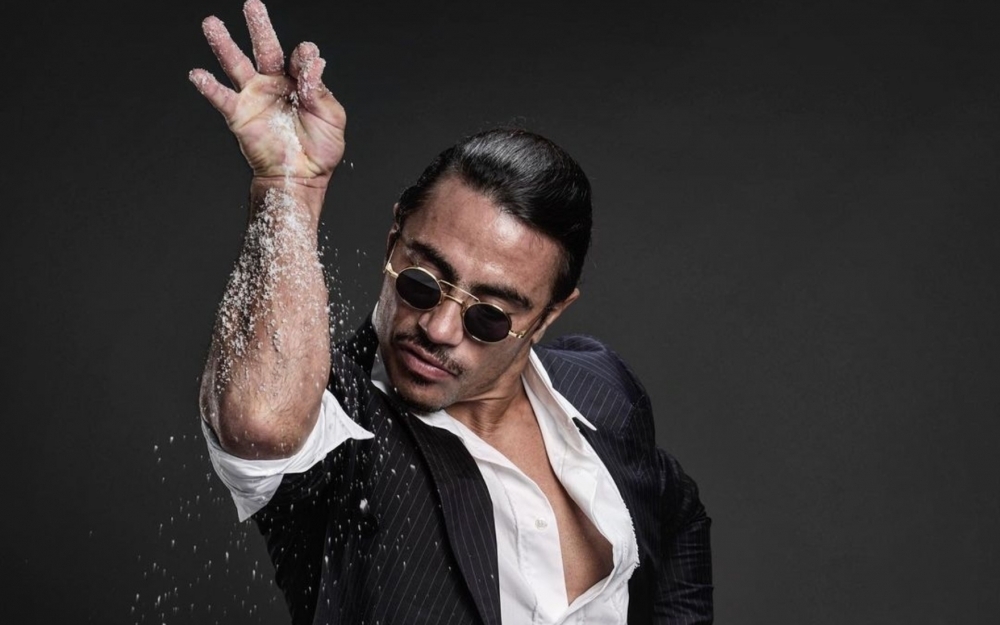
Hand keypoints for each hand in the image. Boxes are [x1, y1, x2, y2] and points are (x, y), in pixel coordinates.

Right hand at [189, 0, 344, 184]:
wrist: (302, 178)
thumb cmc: (320, 151)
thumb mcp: (331, 117)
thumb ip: (320, 90)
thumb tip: (314, 62)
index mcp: (299, 83)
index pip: (298, 58)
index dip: (303, 58)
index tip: (307, 62)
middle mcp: (274, 85)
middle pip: (265, 49)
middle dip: (259, 27)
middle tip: (252, 5)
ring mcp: (254, 98)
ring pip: (236, 64)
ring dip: (224, 44)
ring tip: (212, 24)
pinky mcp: (239, 115)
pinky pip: (221, 97)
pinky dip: (208, 86)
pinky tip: (198, 73)